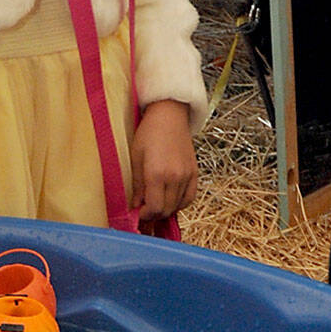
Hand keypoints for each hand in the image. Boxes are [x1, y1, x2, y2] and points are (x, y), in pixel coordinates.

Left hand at [131, 98, 196, 221]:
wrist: (170, 116)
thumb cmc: (148, 133)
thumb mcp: (135, 158)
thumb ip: (137, 185)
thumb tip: (136, 206)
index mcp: (157, 174)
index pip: (155, 208)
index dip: (145, 215)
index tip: (137, 213)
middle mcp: (175, 177)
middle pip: (166, 210)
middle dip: (154, 215)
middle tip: (144, 210)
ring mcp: (187, 175)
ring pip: (178, 206)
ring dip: (166, 210)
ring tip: (155, 203)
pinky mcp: (195, 172)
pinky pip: (190, 197)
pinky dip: (180, 204)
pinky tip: (170, 200)